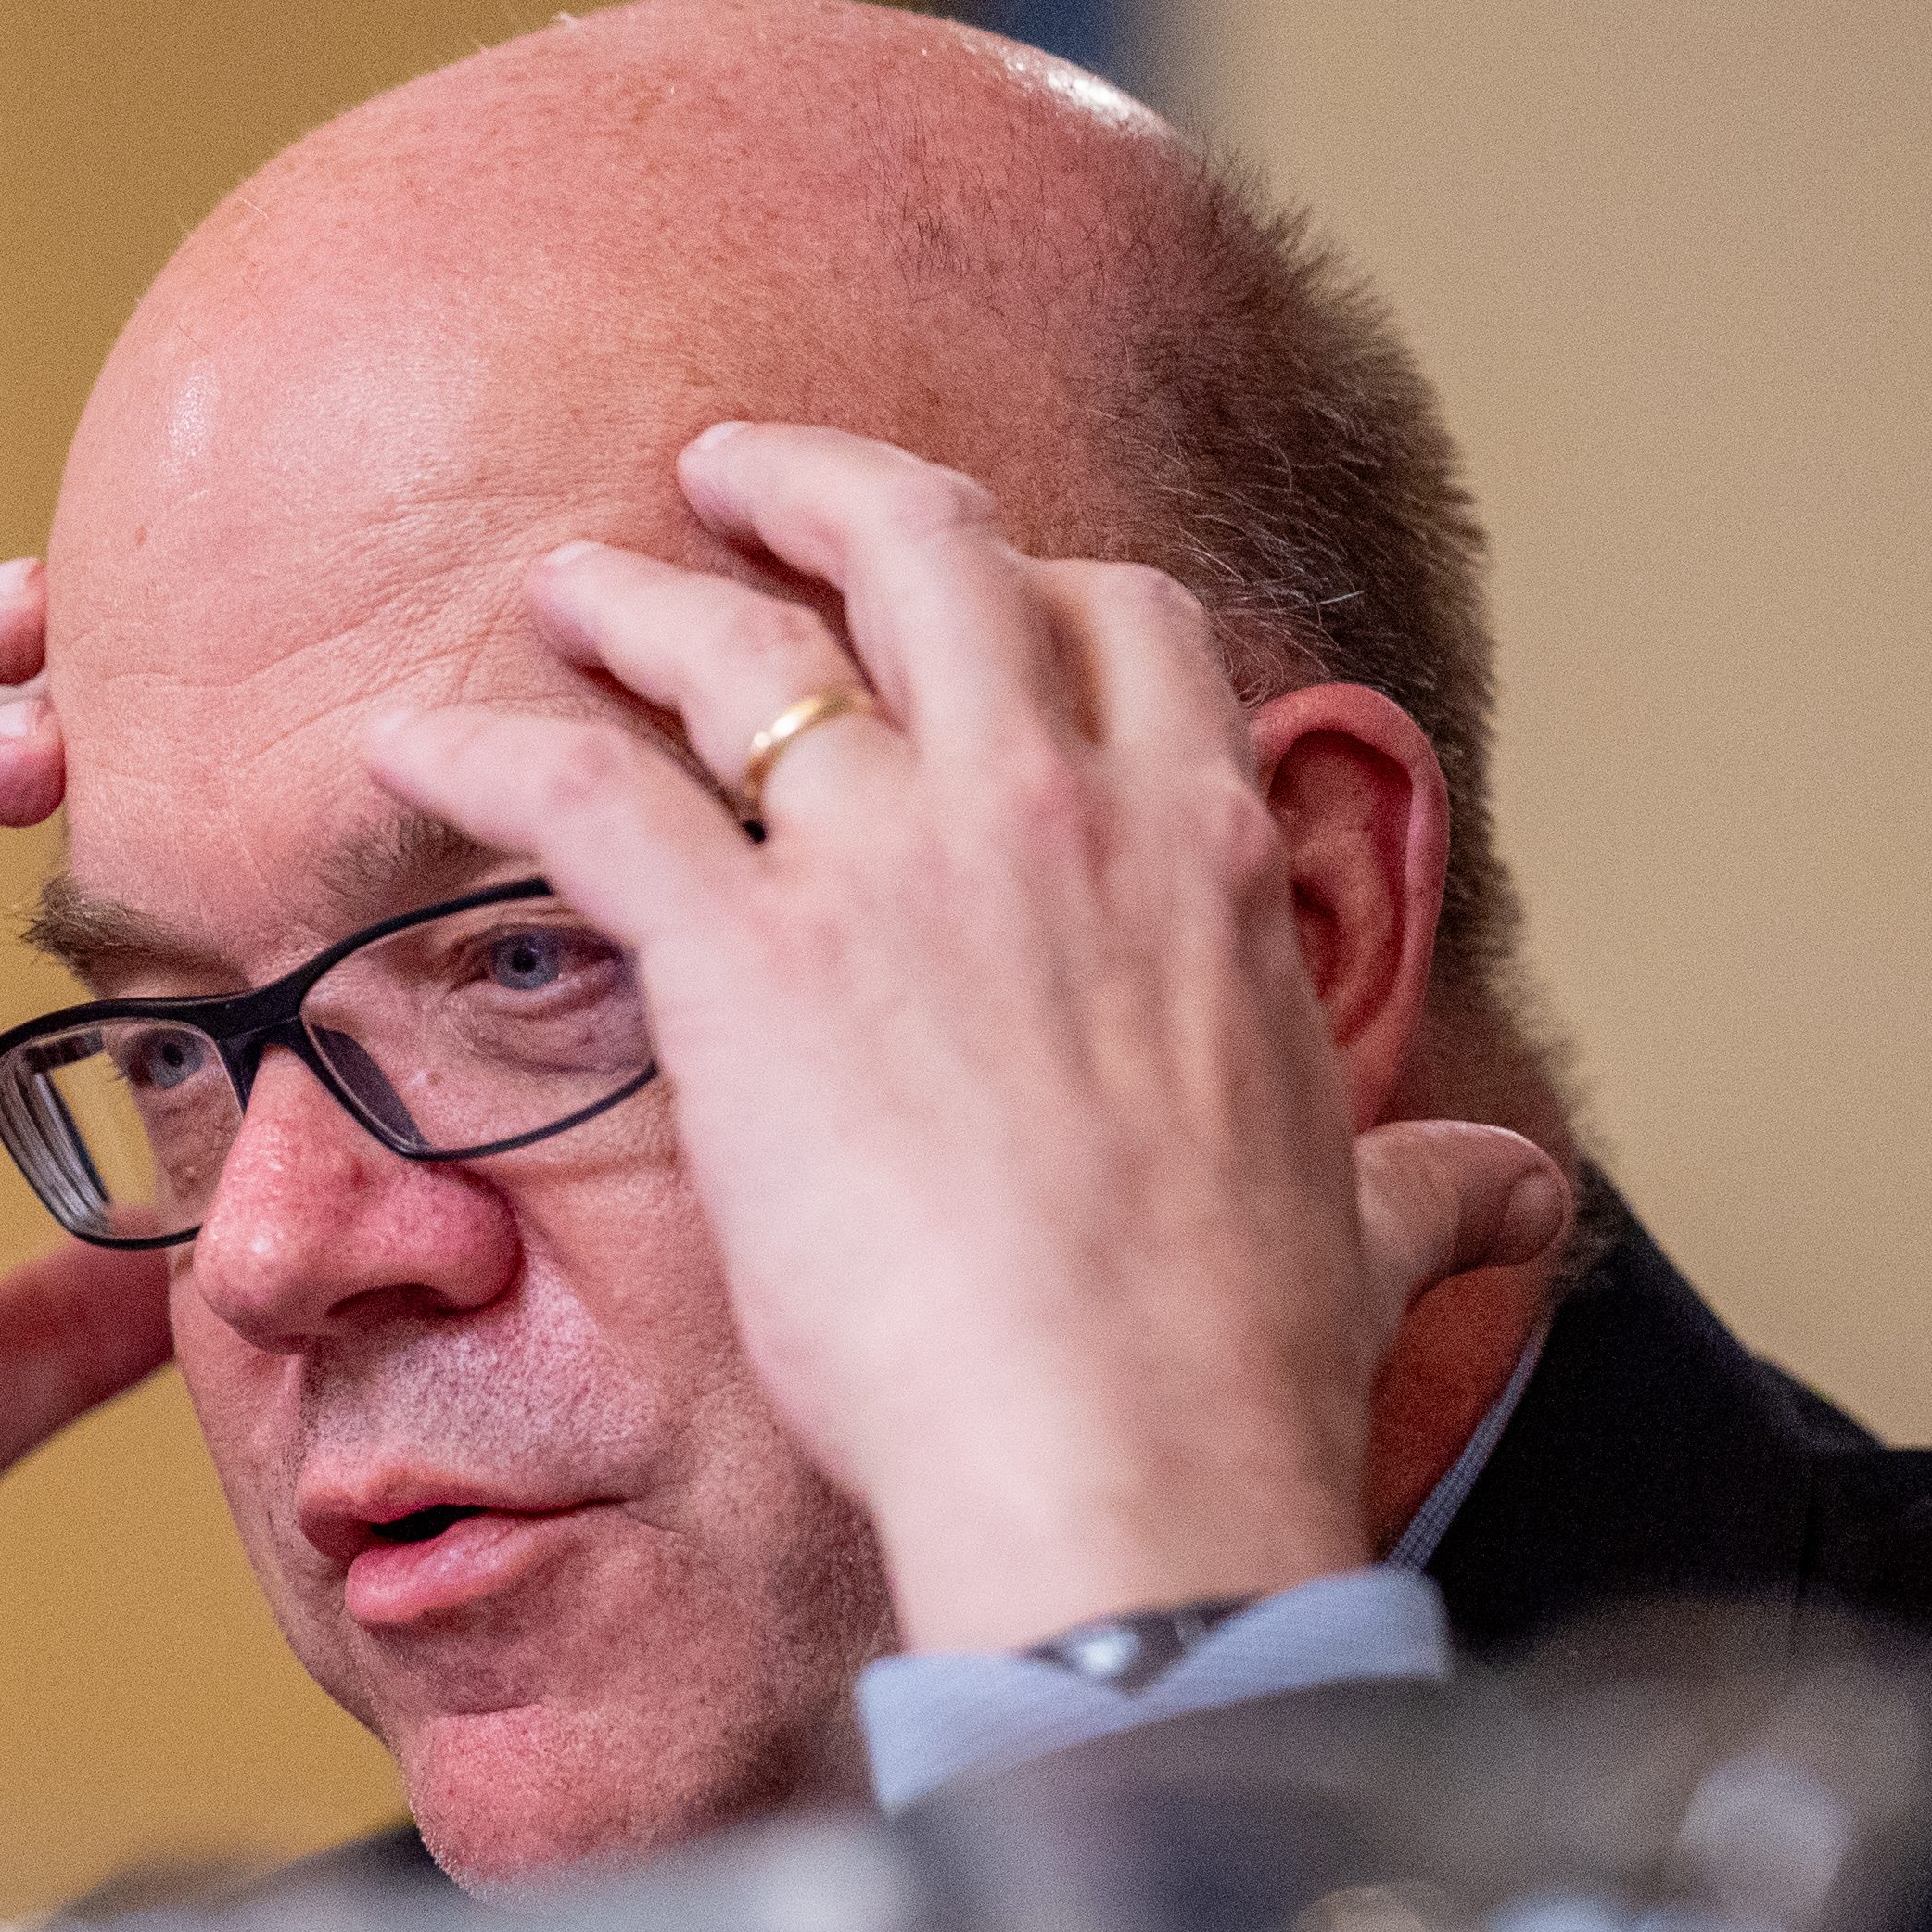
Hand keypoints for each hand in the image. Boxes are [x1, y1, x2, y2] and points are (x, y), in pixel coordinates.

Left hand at [369, 425, 1559, 1655]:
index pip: (1124, 624)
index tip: (963, 588)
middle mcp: (1049, 809)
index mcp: (1203, 845)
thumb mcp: (1375, 1227)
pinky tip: (408, 736)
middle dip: (820, 487)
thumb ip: (1432, 1182)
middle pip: (928, 554)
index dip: (1032, 583)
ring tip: (567, 587)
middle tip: (732, 477)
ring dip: (637, 596)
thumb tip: (1522, 1200)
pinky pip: (579, 794)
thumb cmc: (1242, 1362)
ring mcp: (890, 867)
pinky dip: (482, 746)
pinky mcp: (746, 957)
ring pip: (739, 645)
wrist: (1128, 1454)